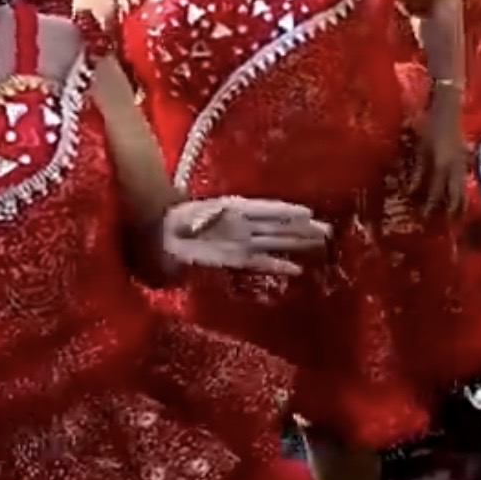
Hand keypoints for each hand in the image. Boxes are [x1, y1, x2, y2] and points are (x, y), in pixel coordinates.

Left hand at [164, 197, 330, 275]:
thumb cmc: (164, 226)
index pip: (263, 210)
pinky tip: (296, 270)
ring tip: (322, 244)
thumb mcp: (179, 220)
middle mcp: (239, 224)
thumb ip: (194, 222)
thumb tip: (206, 223)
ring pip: (274, 241)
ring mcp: (239, 241)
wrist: (152, 238)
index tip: (308, 214)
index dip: (284, 212)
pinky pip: (261, 261)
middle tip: (328, 232)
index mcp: (229, 209)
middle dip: (301, 228)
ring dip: (297, 243)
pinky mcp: (234, 259)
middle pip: (276, 226)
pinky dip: (278, 265)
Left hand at [414, 109, 470, 216]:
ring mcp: (463, 162)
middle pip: (455, 194)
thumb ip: (418, 171)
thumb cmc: (430, 125)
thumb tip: (410, 192)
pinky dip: (461, 189)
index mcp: (442, 165)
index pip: (436, 192)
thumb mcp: (420, 148)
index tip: (425, 218)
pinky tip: (459, 193)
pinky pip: (464, 178)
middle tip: (450, 224)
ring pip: (462, 187)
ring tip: (459, 214)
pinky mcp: (465, 158)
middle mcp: (455, 167)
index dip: (430, 207)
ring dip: (460, 201)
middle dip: (453, 210)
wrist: (449, 108)